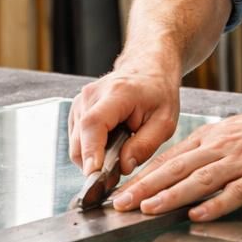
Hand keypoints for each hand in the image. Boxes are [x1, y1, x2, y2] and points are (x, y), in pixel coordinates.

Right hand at [68, 59, 181, 176]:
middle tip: (116, 174)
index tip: (93, 174)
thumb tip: (123, 167)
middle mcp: (92, 95)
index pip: (94, 124)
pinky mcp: (77, 108)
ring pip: (76, 142)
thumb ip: (145, 146)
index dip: (91, 151)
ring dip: (92, 156)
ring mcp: (81, 100)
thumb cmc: (158, 93)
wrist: (147, 67)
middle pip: (79, 138)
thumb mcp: (165, 122)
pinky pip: (77, 138)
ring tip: (117, 152)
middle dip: (94, 163)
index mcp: (117, 94)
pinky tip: (109, 143)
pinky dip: (90, 148)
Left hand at [112, 102, 241, 220]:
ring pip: (200, 180)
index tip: (120, 191)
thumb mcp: (230, 134)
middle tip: (121, 204)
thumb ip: (203, 152)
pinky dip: (215, 204)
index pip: (170, 158)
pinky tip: (198, 215)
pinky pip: (236, 192)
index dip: (143, 176)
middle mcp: (222, 148)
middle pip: (177, 169)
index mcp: (210, 139)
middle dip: (146, 187)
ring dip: (171, 195)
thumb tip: (172, 170)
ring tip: (148, 209)